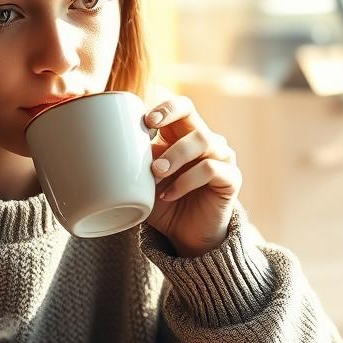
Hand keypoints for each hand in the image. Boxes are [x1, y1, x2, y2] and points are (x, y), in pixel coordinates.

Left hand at [144, 95, 241, 258]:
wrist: (185, 234)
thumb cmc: (163, 202)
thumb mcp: (143, 180)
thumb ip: (134, 161)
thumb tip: (111, 144)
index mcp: (183, 135)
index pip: (182, 107)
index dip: (166, 108)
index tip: (147, 121)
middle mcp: (206, 141)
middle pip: (193, 117)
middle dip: (170, 124)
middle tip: (151, 147)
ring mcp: (221, 157)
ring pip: (203, 140)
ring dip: (175, 157)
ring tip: (156, 176)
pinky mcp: (231, 178)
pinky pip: (212, 169)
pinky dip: (187, 181)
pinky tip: (170, 195)